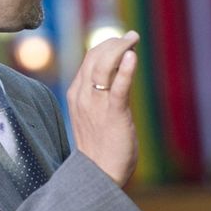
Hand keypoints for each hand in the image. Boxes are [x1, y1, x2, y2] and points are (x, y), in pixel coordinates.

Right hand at [66, 33, 139, 186]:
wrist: (99, 174)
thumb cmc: (101, 145)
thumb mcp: (95, 114)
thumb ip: (101, 95)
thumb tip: (117, 76)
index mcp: (77, 94)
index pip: (89, 59)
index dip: (107, 46)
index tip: (123, 41)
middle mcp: (83, 96)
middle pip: (95, 57)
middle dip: (114, 43)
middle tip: (132, 36)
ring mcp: (96, 105)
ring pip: (104, 67)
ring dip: (120, 49)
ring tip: (133, 39)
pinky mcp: (113, 115)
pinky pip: (118, 88)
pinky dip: (125, 71)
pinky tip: (133, 57)